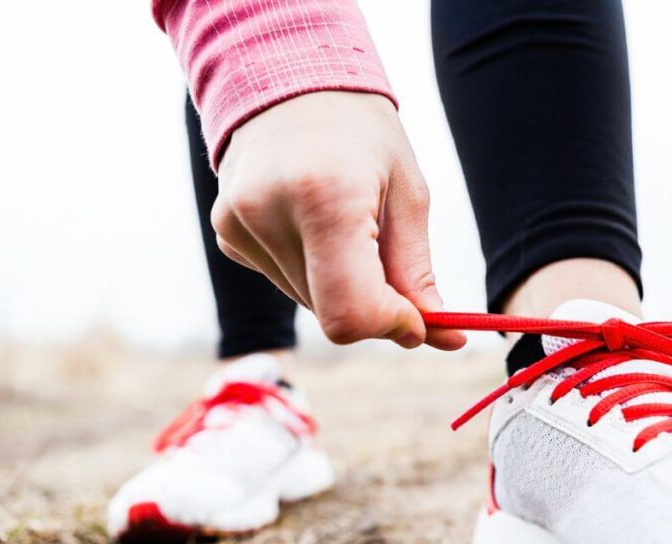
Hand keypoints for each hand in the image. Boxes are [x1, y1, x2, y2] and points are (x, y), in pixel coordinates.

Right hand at [211, 91, 464, 350]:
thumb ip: (418, 275)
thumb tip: (446, 338)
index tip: (417, 315)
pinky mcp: (226, 233)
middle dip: (373, 307)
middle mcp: (269, 214)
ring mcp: (237, 225)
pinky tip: (313, 221)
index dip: (391, 326)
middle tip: (390, 262)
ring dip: (342, 287)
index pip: (350, 313)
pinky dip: (312, 271)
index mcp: (325, 198)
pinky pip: (283, 282)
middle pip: (331, 315)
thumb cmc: (362, 133)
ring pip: (309, 304)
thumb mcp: (407, 195)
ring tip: (348, 224)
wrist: (290, 75)